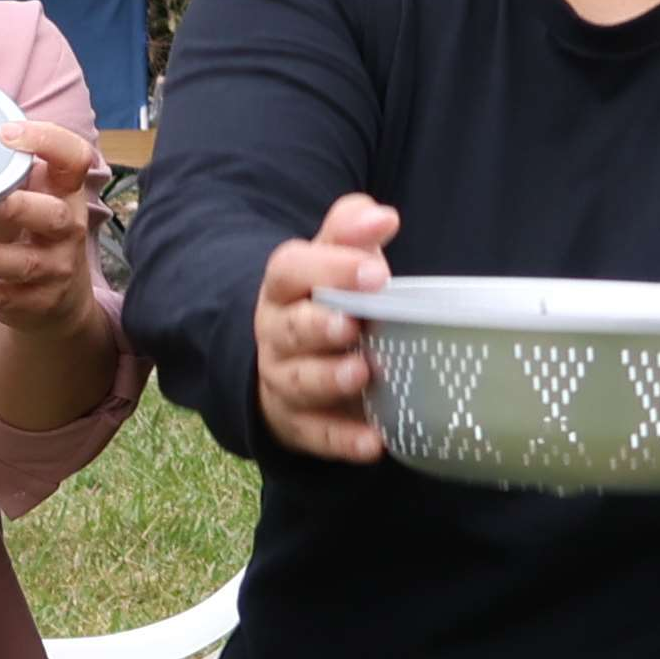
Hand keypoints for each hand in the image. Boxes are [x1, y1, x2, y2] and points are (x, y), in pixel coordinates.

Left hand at [0, 106, 107, 335]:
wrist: (62, 302)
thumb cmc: (34, 234)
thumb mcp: (29, 202)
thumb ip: (2, 181)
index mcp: (66, 193)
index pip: (74, 158)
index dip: (48, 140)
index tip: (6, 133)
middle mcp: (68, 229)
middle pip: (55, 216)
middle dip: (19, 208)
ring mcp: (55, 268)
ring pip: (23, 262)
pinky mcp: (35, 302)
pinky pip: (0, 298)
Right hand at [252, 192, 401, 462]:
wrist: (291, 361)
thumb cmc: (325, 303)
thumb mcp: (332, 260)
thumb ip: (351, 231)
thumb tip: (383, 216)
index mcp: (284, 289)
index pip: (291, 271)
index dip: (330, 269)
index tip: (376, 270)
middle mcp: (276, 334)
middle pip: (289, 329)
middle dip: (320, 327)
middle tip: (353, 325)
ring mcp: (282, 381)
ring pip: (298, 382)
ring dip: (329, 379)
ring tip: (362, 375)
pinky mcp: (297, 425)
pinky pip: (316, 434)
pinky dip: (343, 441)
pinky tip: (374, 442)